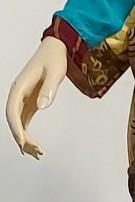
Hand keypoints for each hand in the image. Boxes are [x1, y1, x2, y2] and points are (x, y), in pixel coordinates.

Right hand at [5, 39, 67, 158]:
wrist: (56, 48)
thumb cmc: (54, 58)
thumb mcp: (54, 72)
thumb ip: (48, 89)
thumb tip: (42, 106)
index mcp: (19, 87)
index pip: (12, 111)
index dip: (16, 128)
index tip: (22, 143)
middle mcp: (17, 95)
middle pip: (13, 120)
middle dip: (22, 138)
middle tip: (37, 152)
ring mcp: (22, 99)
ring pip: (18, 123)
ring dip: (25, 138)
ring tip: (37, 153)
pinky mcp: (30, 102)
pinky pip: (24, 121)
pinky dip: (27, 133)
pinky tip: (33, 146)